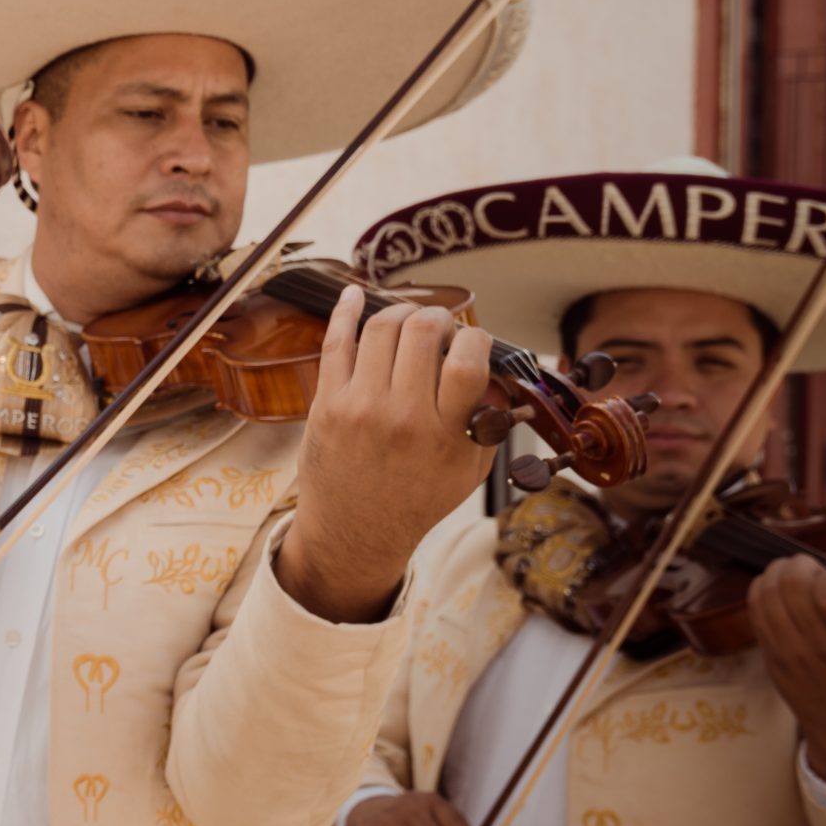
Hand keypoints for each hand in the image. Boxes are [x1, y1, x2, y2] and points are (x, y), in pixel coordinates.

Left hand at [276, 289, 494, 622]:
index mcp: (445, 435)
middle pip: (422, 332)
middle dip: (439, 318)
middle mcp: (401, 417)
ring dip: (402, 312)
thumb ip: (489, 420)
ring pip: (381, 328)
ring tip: (412, 322)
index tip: (475, 340)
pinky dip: (344, 311)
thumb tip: (499, 370)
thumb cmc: (417, 498)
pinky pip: (335, 343)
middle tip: (442, 328)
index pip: (467, 361)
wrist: (355, 531)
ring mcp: (359, 408)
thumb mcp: (470, 469)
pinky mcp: (326, 404)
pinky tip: (354, 294)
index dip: (476, 337)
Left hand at [750, 553, 825, 790]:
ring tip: (795, 574)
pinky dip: (763, 589)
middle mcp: (816, 648)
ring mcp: (787, 653)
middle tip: (814, 569)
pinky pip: (754, 610)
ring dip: (779, 572)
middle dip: (803, 565)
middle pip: (791, 584)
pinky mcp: (768, 656)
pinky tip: (777, 588)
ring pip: (766, 592)